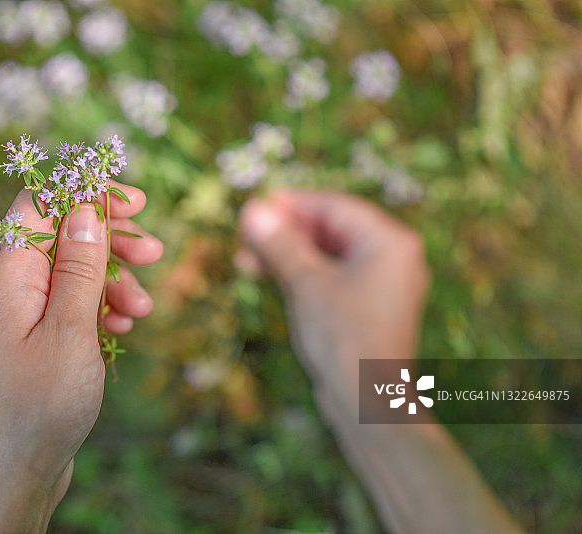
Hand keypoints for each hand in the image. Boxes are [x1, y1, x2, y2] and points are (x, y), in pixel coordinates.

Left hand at [0, 182, 163, 533]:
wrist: (14, 473)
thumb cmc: (39, 404)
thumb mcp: (70, 328)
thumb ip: (79, 265)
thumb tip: (86, 208)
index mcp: (7, 274)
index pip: (41, 203)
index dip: (87, 194)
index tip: (136, 202)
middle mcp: (8, 287)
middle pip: (62, 235)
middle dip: (111, 240)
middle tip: (155, 252)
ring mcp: (21, 314)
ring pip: (72, 273)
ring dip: (113, 280)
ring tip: (144, 308)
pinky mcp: (35, 338)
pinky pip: (70, 305)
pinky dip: (100, 308)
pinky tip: (123, 326)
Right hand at [239, 189, 428, 405]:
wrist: (366, 402)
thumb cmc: (343, 336)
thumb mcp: (305, 283)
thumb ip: (280, 243)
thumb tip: (252, 210)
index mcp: (389, 242)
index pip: (334, 207)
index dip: (291, 205)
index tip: (255, 208)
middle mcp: (393, 258)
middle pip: (330, 230)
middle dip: (285, 234)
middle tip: (244, 239)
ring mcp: (382, 285)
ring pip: (327, 255)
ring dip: (288, 256)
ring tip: (247, 262)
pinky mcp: (368, 308)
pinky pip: (332, 278)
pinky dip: (303, 276)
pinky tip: (271, 278)